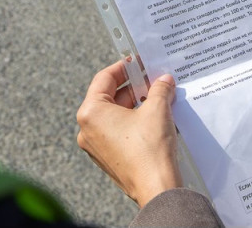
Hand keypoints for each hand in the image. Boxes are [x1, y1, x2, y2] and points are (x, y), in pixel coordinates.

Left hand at [76, 61, 182, 206]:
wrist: (156, 189)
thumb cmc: (150, 149)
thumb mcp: (157, 109)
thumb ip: (159, 89)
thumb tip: (164, 80)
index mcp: (91, 112)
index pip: (104, 78)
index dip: (124, 67)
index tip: (139, 62)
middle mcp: (87, 129)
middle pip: (109, 96)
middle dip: (134, 87)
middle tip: (154, 79)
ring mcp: (96, 146)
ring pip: (115, 115)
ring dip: (136, 104)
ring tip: (158, 97)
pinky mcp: (108, 158)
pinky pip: (118, 131)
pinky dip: (134, 121)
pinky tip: (154, 117)